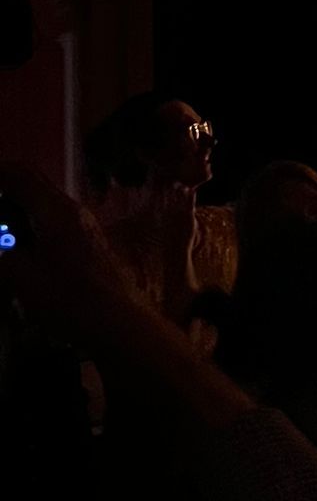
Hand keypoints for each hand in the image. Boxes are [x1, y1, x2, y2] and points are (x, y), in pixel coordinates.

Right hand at [0, 164, 248, 430]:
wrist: (120, 324)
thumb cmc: (70, 300)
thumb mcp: (21, 280)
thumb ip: (2, 258)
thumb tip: (2, 251)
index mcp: (56, 211)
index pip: (21, 176)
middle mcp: (74, 211)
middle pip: (35, 187)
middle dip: (6, 193)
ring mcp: (86, 227)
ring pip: (46, 206)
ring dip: (21, 212)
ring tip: (5, 234)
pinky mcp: (91, 245)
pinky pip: (56, 223)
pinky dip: (35, 227)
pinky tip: (25, 250)